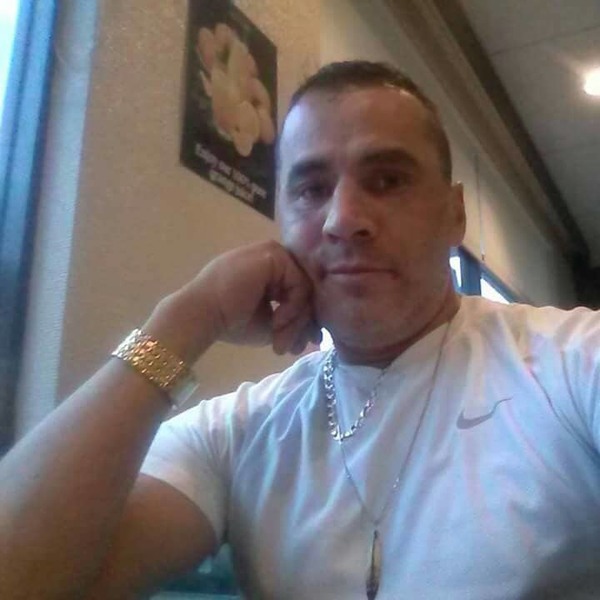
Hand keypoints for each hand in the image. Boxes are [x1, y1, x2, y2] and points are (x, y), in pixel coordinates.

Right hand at [146, 241, 320, 362]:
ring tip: (281, 341)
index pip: (299, 291)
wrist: (203, 315)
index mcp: (270, 271)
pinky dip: (293, 309)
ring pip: (305, 290)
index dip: (303, 318)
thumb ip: (291, 321)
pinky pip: (300, 285)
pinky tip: (277, 322)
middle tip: (295, 348)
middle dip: (303, 323)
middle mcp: (274, 257)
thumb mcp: (270, 323)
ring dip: (297, 321)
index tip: (301, 344)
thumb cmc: (230, 321)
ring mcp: (274, 253)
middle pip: (305, 290)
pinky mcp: (273, 255)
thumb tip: (314, 334)